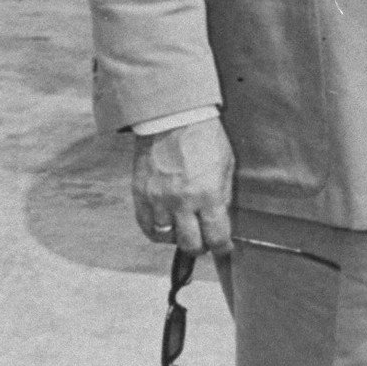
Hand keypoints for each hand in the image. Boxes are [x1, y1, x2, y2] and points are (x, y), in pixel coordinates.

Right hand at [133, 115, 235, 253]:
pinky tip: (165, 224)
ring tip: (183, 228)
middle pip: (190, 245)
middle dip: (200, 247)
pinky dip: (156, 230)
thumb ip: (223, 196)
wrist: (172, 117)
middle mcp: (182, 201)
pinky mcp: (141, 194)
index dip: (222, 248)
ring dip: (177, 237)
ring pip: (166, 237)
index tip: (224, 248)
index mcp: (208, 194)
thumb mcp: (226, 165)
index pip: (216, 237)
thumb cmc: (204, 137)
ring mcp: (158, 199)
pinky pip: (146, 226)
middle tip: (203, 242)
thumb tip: (221, 220)